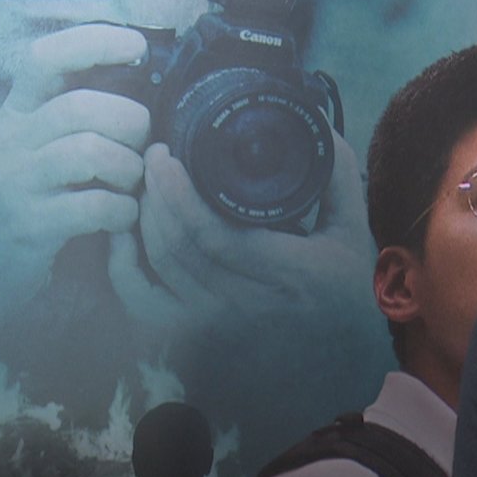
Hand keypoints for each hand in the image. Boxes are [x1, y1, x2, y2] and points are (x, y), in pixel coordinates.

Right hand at [0, 23, 150, 321]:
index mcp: (17, 112)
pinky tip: (121, 218)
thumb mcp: (30, 146)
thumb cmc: (15, 198)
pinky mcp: (28, 226)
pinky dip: (122, 211)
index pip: (45, 57)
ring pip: (90, 152)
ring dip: (129, 168)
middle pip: (81, 107)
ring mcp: (17, 183)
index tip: (137, 44)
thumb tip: (140, 89)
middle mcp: (13, 140)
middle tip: (140, 147)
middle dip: (130, 122)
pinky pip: (93, 206)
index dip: (94, 42)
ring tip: (130, 186)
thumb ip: (70, 117)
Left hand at [108, 128, 377, 331]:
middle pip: (179, 249)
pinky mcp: (199, 332)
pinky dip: (124, 268)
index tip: (168, 155)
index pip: (217, 237)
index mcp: (291, 273)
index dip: (181, 194)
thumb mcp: (353, 229)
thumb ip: (335, 174)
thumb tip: (307, 122)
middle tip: (153, 157)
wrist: (343, 355)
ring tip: (147, 183)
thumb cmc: (347, 287)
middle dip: (155, 195)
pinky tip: (125, 234)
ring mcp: (220, 322)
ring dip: (143, 220)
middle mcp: (250, 303)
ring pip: (160, 269)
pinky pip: (145, 302)